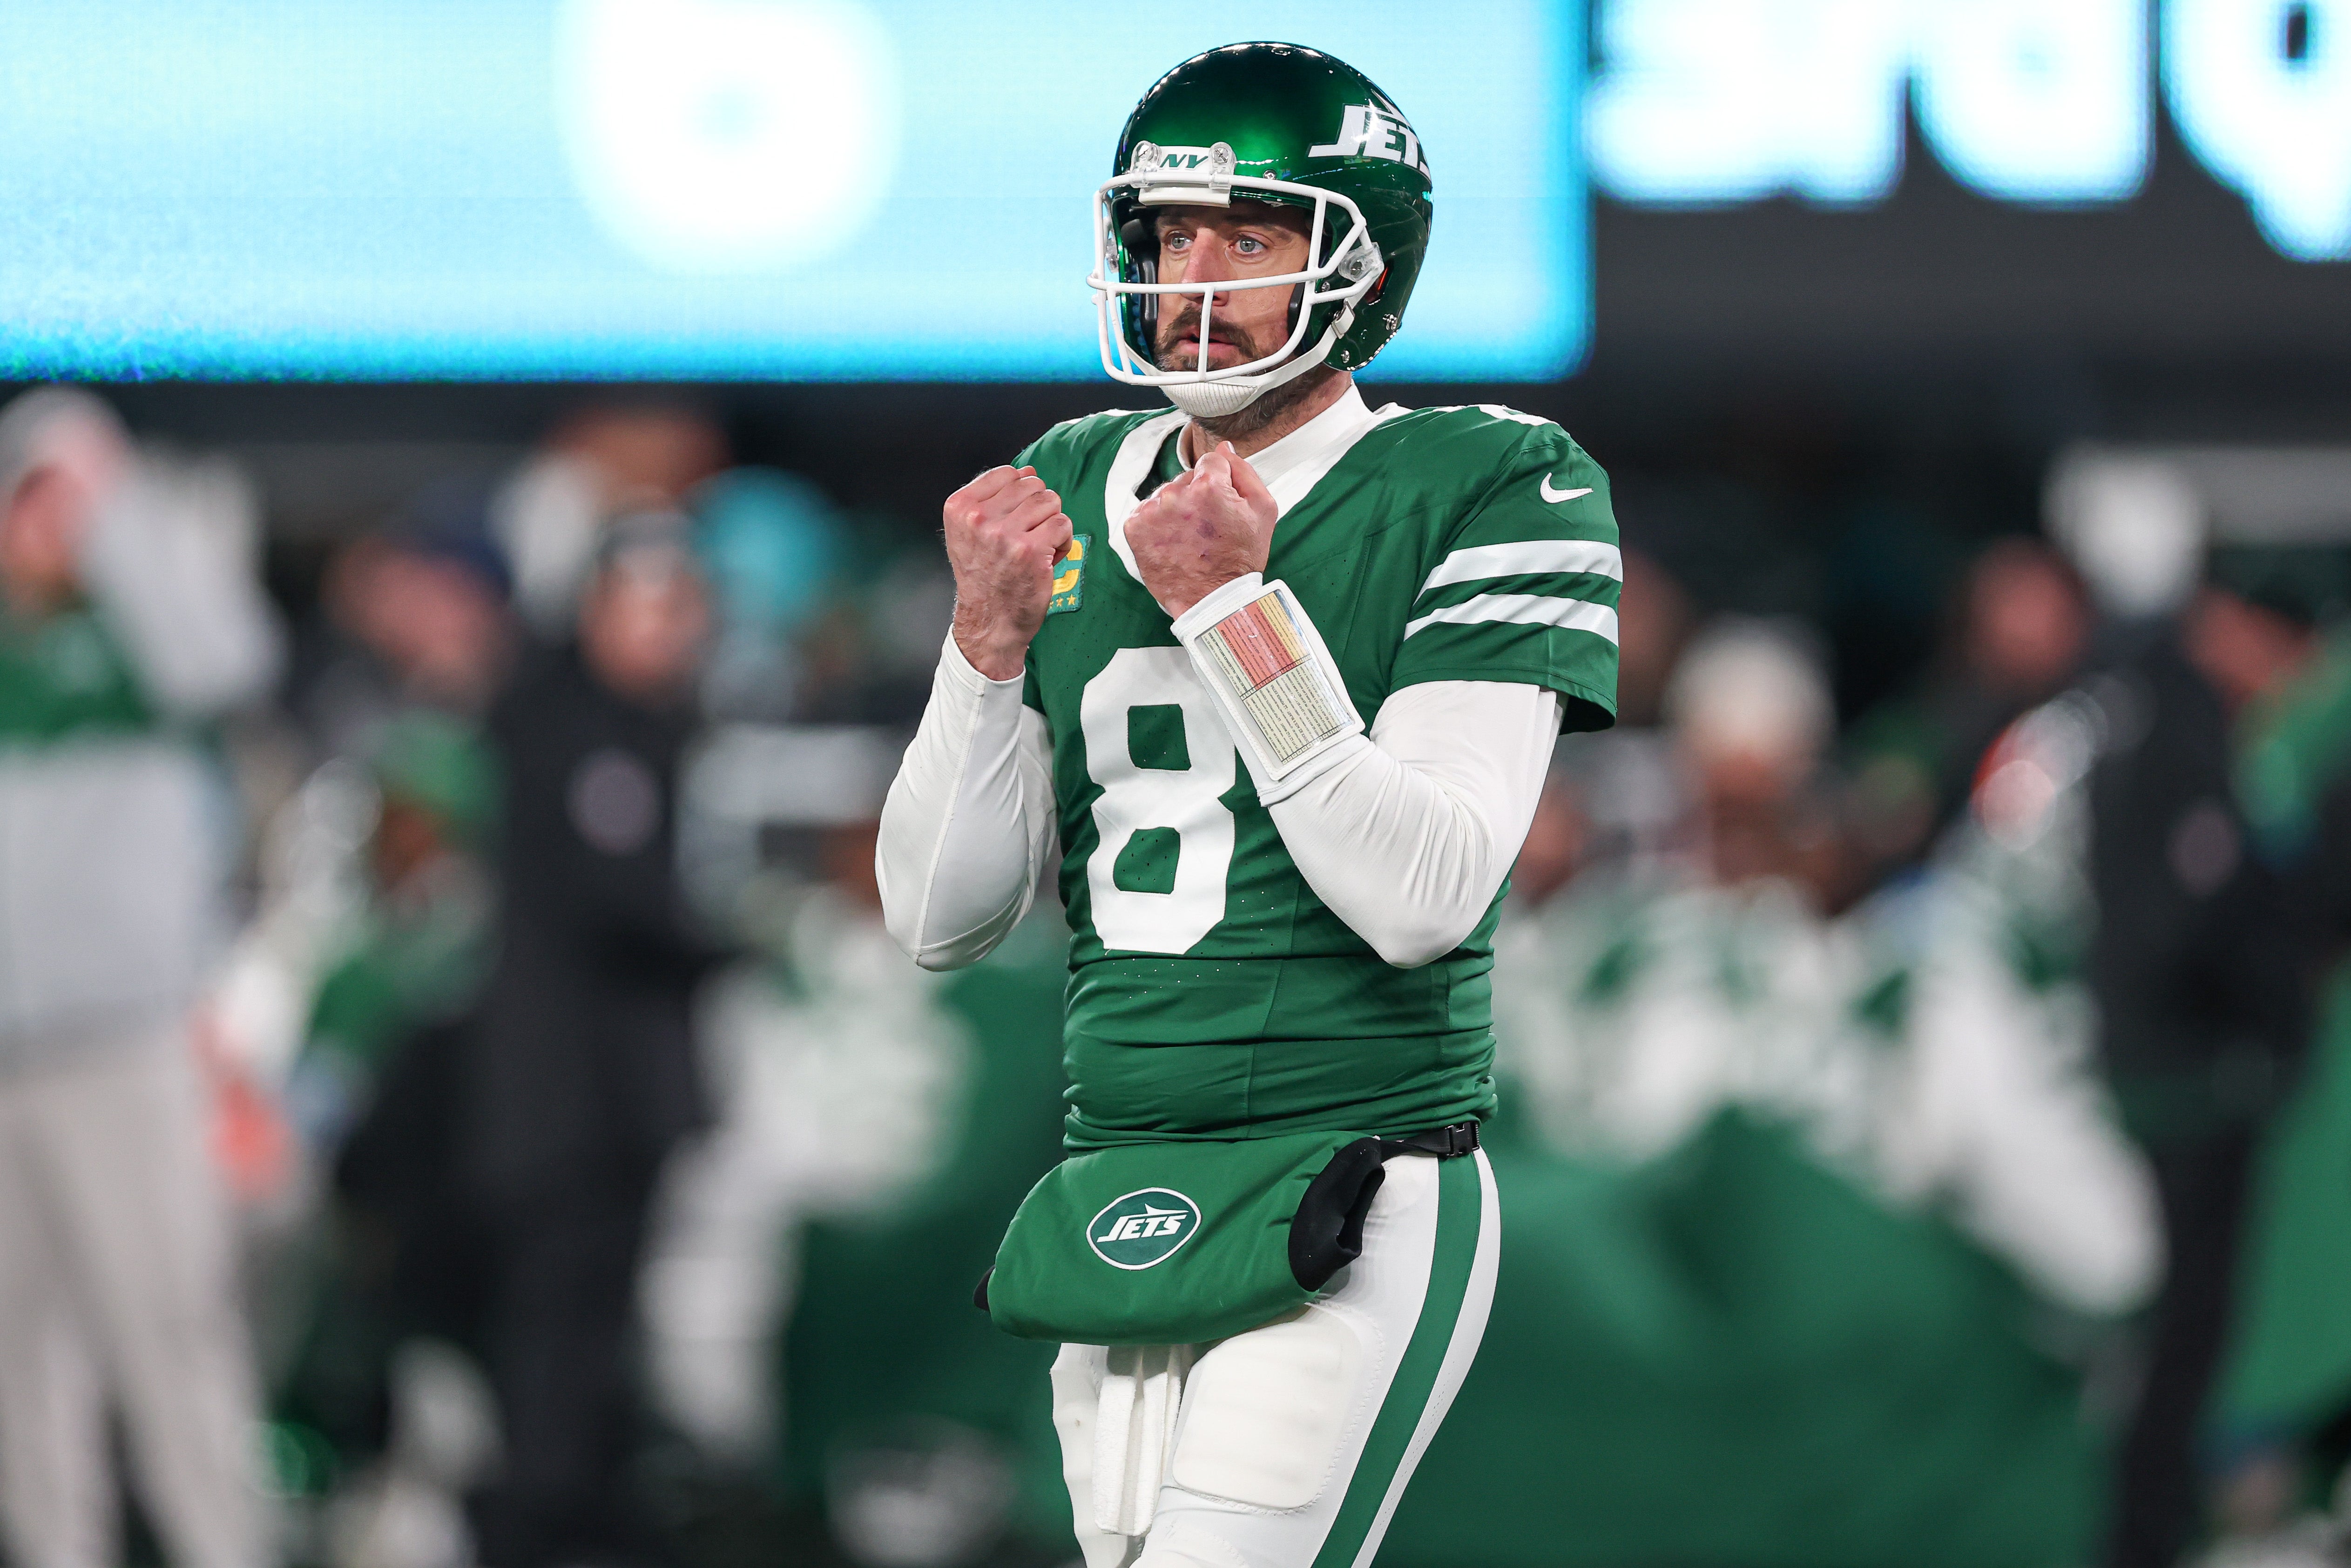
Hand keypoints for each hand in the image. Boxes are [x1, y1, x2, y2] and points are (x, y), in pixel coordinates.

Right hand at [943, 465, 1071, 678]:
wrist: (989, 621)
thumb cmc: (984, 576)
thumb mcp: (971, 532)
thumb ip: (994, 497)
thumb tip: (1028, 469)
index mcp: (960, 508)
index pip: (1007, 473)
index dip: (1020, 494)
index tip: (1013, 520)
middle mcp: (979, 518)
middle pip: (1032, 485)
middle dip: (1039, 508)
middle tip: (1029, 535)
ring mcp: (1005, 534)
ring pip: (1050, 501)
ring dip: (1052, 522)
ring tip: (1039, 545)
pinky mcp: (1031, 551)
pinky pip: (1063, 524)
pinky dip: (1063, 540)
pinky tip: (1049, 557)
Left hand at [1127, 442, 1276, 617]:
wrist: (1212, 600)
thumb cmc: (1240, 558)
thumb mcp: (1263, 510)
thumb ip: (1244, 471)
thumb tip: (1224, 448)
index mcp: (1208, 485)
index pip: (1211, 462)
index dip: (1220, 484)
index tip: (1221, 508)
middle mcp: (1175, 494)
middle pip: (1186, 478)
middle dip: (1196, 496)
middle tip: (1207, 528)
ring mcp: (1152, 512)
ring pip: (1166, 494)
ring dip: (1175, 510)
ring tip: (1189, 537)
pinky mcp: (1134, 528)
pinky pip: (1146, 512)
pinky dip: (1157, 524)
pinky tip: (1171, 541)